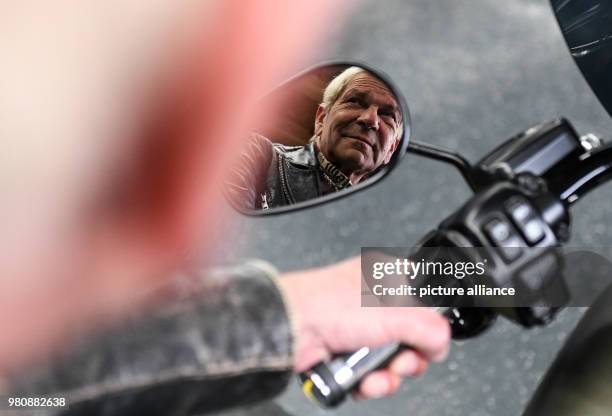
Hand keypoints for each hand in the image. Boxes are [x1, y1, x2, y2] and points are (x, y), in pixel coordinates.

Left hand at [278, 256, 450, 399]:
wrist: (290, 330)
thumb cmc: (328, 305)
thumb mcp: (393, 314)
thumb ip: (429, 329)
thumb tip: (442, 345)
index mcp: (384, 279)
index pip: (421, 301)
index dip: (429, 324)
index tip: (429, 339)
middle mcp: (371, 303)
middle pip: (409, 338)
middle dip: (408, 358)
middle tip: (401, 360)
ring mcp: (357, 329)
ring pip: (389, 361)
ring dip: (387, 376)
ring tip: (377, 374)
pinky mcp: (344, 353)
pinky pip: (369, 373)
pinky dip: (369, 383)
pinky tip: (362, 381)